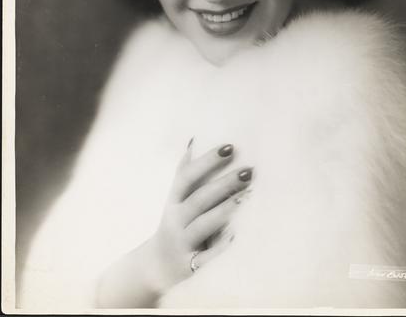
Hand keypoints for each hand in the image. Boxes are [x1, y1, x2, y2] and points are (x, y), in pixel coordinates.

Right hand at [96, 141, 252, 307]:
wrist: (157, 267)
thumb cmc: (176, 224)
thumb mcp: (175, 199)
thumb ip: (184, 172)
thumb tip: (195, 139)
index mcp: (174, 201)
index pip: (187, 177)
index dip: (207, 161)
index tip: (229, 147)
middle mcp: (176, 220)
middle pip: (199, 199)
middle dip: (223, 184)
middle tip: (248, 171)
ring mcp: (183, 243)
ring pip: (203, 225)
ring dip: (224, 210)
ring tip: (245, 198)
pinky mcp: (192, 265)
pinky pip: (208, 256)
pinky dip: (221, 247)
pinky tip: (239, 235)